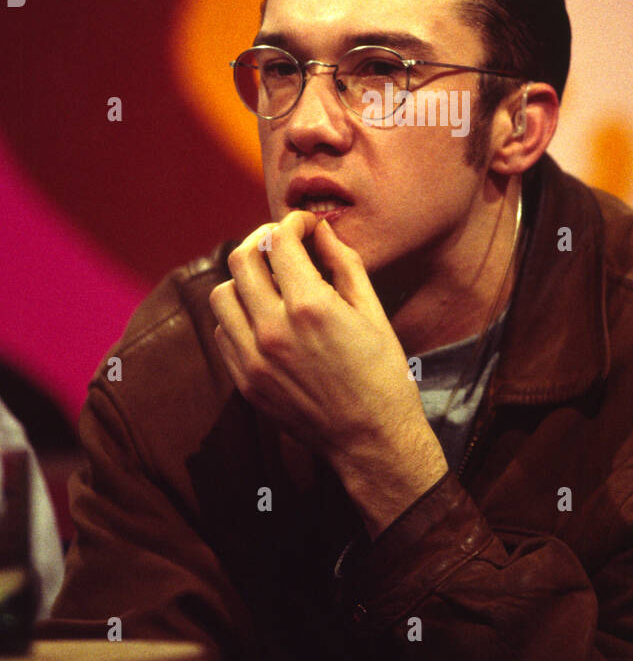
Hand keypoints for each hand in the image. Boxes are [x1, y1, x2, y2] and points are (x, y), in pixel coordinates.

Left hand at [209, 214, 447, 535]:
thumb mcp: (372, 310)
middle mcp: (274, 330)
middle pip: (241, 259)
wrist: (371, 438)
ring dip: (244, 279)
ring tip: (271, 283)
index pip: (280, 241)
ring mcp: (254, 359)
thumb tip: (320, 232)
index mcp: (311, 307)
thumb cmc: (382, 372)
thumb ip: (343, 263)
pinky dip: (239, 316)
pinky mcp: (245, 382)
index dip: (293, 223)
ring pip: (222, 294)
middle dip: (263, 241)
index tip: (305, 226)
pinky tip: (265, 318)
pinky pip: (223, 332)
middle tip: (283, 245)